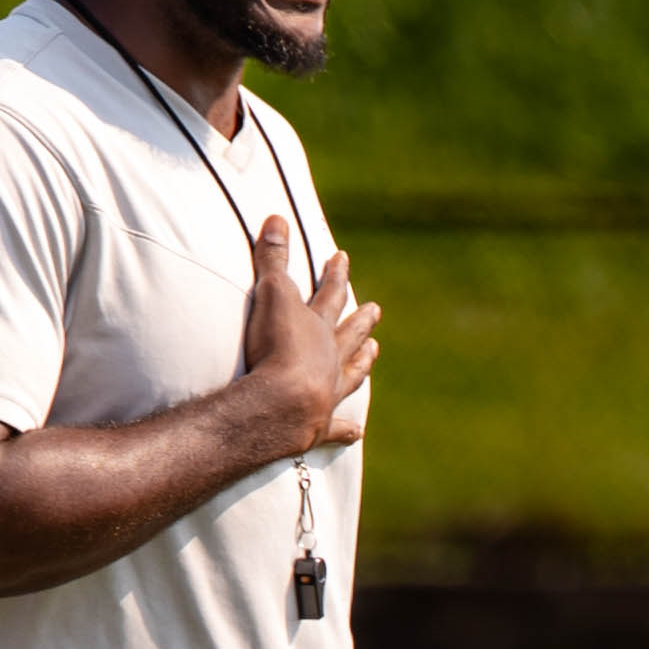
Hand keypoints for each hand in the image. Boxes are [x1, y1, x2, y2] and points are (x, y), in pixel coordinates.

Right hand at [238, 215, 378, 453]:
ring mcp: (328, 391)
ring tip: (374, 353)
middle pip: (350, 334)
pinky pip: (337, 427)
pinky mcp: (319, 425)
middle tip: (376, 309)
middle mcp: (330, 358)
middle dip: (361, 319)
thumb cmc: (275, 347)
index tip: (342, 257)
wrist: (280, 403)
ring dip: (362, 363)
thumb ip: (273, 259)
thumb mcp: (271, 295)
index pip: (330, 293)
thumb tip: (278, 217)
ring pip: (352, 374)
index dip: (334, 274)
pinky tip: (358, 431)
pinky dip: (346, 429)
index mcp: (318, 327)